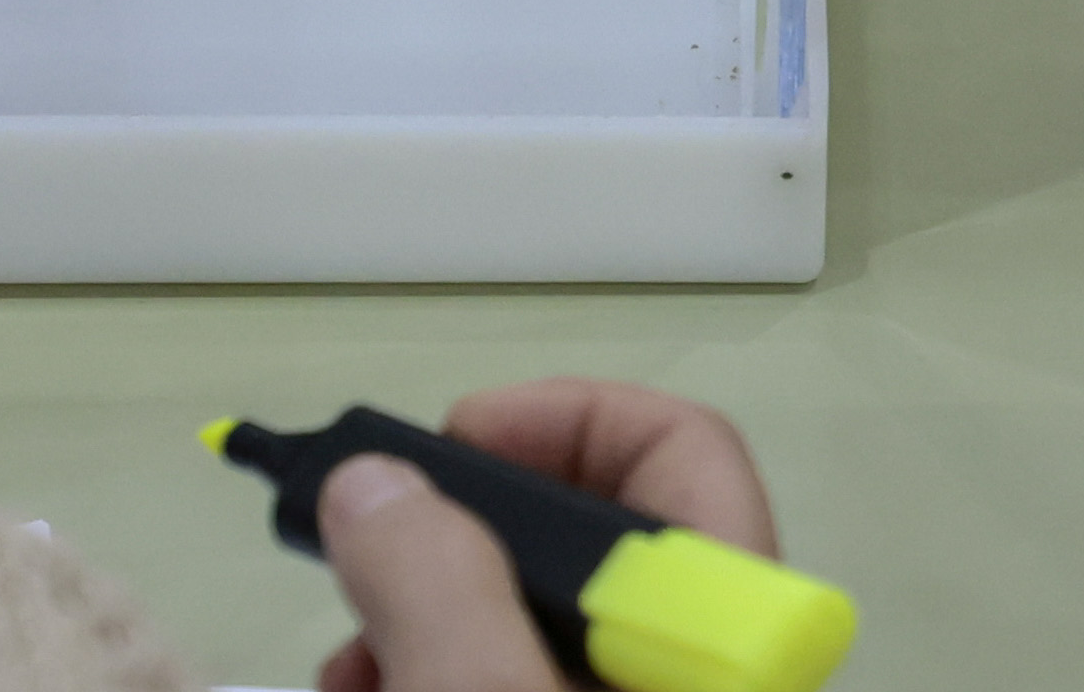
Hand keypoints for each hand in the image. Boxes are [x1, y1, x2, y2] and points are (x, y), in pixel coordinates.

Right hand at [312, 383, 786, 691]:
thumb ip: (433, 584)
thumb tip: (377, 482)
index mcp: (731, 630)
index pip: (683, 448)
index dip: (561, 418)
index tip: (443, 448)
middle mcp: (704, 662)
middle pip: (591, 535)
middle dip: (460, 534)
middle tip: (369, 562)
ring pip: (538, 617)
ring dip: (428, 615)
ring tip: (352, 662)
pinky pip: (517, 675)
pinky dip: (440, 671)